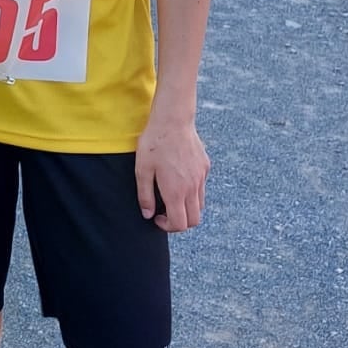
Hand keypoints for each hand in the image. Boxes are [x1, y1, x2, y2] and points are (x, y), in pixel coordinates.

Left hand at [135, 108, 206, 232]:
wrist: (173, 120)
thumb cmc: (154, 144)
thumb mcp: (142, 170)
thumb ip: (145, 195)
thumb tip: (148, 214)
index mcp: (176, 191)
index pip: (180, 224)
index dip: (168, 227)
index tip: (157, 217)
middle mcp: (192, 187)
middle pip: (194, 220)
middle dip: (180, 222)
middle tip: (165, 212)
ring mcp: (201, 177)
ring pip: (200, 206)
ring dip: (187, 208)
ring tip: (171, 196)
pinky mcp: (205, 167)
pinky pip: (201, 188)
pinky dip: (192, 192)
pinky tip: (178, 178)